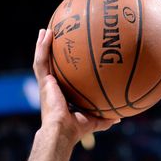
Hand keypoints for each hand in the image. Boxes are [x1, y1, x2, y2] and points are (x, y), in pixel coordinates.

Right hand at [33, 28, 117, 144]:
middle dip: (51, 52)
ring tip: (45, 30)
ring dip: (43, 45)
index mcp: (61, 96)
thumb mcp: (95, 121)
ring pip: (42, 60)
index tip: (68, 58)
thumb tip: (120, 118)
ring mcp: (46, 84)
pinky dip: (42, 46)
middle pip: (51, 65)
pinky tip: (45, 33)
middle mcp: (52, 88)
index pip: (62, 78)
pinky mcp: (43, 81)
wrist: (63, 130)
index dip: (63, 68)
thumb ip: (106, 118)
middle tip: (54, 38)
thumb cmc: (77, 129)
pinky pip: (41, 60)